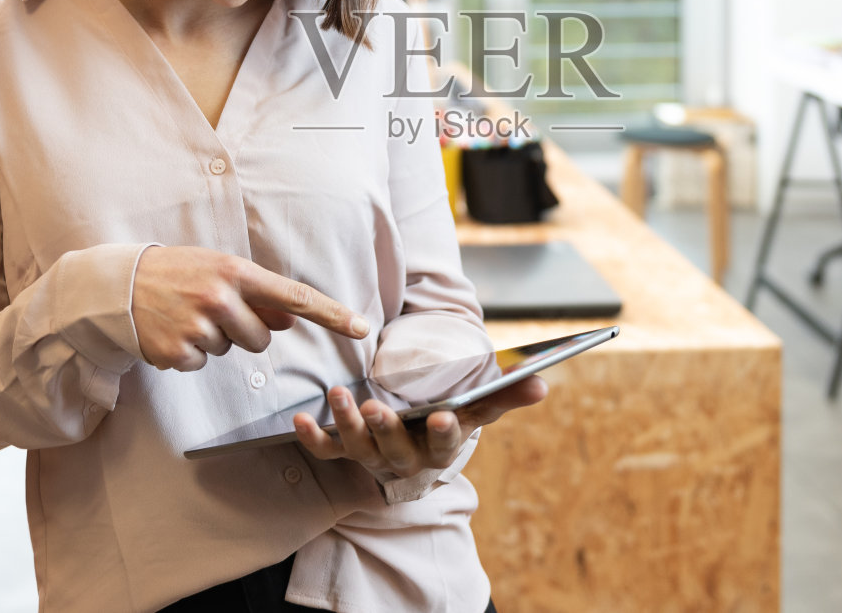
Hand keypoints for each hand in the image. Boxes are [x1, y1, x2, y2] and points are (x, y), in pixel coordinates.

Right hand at [131, 246, 367, 370]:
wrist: (118, 284)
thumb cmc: (178, 272)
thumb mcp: (219, 270)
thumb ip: (256, 294)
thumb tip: (288, 320)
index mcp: (236, 271)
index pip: (295, 297)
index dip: (332, 314)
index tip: (361, 328)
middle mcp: (220, 297)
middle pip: (263, 339)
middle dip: (244, 331)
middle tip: (210, 309)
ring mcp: (197, 326)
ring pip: (232, 351)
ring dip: (214, 340)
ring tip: (186, 316)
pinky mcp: (177, 352)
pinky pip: (201, 363)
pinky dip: (189, 353)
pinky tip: (170, 330)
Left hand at [291, 376, 547, 479]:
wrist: (413, 447)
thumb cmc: (447, 422)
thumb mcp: (477, 410)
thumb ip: (506, 396)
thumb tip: (542, 382)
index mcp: (439, 447)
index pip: (445, 443)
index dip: (444, 433)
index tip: (443, 418)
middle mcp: (404, 458)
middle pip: (394, 449)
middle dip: (386, 429)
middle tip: (376, 409)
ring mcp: (371, 456)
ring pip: (357, 446)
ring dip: (346, 422)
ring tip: (339, 395)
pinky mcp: (345, 450)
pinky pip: (326, 450)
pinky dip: (312, 438)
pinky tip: (299, 420)